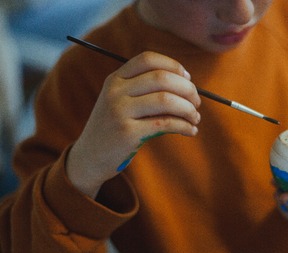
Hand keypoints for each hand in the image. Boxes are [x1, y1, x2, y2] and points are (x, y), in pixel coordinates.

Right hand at [66, 51, 200, 197]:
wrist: (89, 157)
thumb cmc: (115, 127)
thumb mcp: (120, 101)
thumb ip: (144, 89)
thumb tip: (187, 84)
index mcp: (115, 79)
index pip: (148, 59)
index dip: (173, 66)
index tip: (188, 79)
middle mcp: (115, 92)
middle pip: (161, 78)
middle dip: (187, 89)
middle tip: (197, 102)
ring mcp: (120, 112)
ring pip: (166, 100)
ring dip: (188, 109)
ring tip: (195, 118)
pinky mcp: (128, 134)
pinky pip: (165, 124)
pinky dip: (184, 126)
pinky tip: (191, 130)